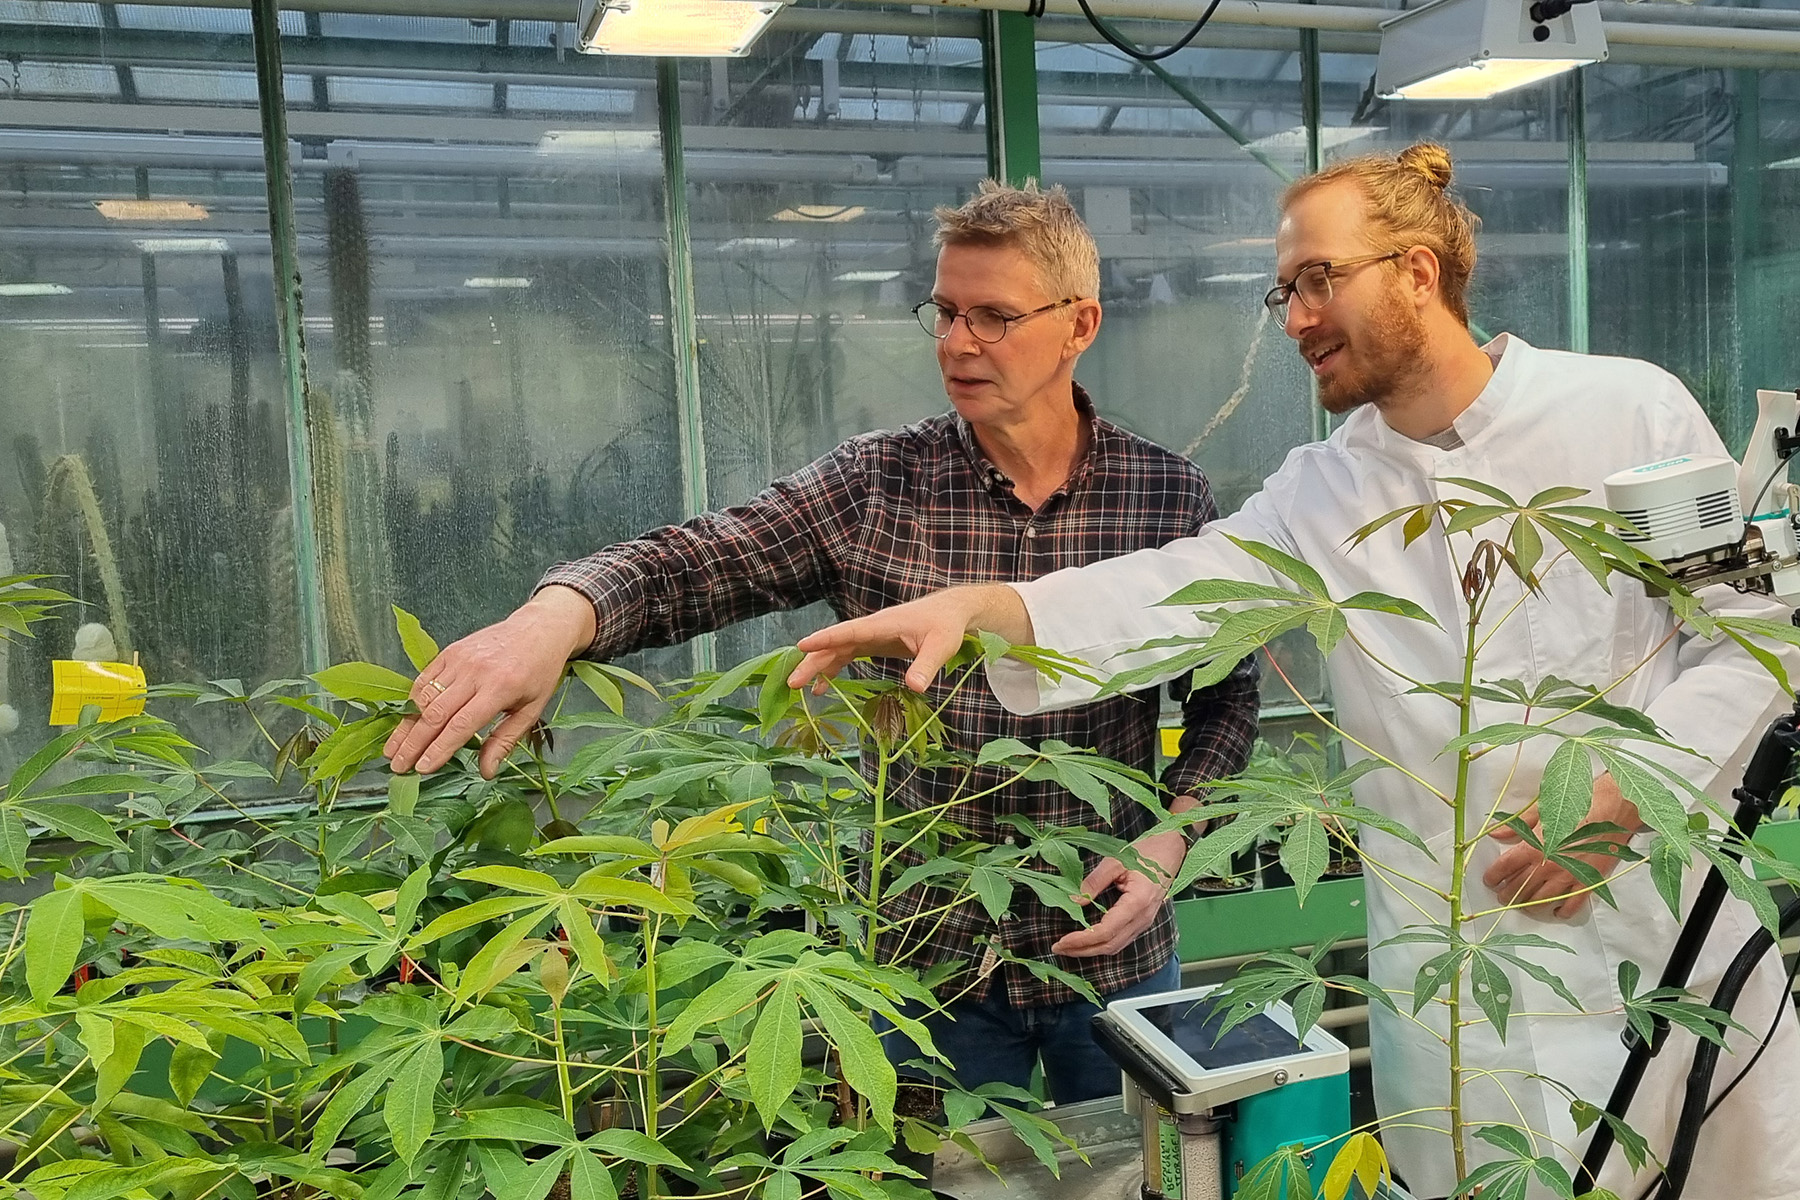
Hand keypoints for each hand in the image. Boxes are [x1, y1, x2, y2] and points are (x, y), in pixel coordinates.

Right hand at [383, 586, 596, 778]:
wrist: (538, 629)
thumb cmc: (539, 672)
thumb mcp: (532, 709)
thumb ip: (505, 740)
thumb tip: (486, 773)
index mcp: (500, 689)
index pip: (461, 725)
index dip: (439, 749)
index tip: (422, 769)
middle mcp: (475, 673)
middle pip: (435, 713)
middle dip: (413, 743)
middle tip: (397, 766)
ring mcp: (459, 659)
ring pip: (424, 696)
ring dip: (406, 726)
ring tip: (393, 750)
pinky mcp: (450, 651)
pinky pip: (424, 679)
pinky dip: (412, 702)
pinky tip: (405, 721)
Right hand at [789, 584, 1030, 693]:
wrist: (951, 613)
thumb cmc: (946, 625)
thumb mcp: (941, 645)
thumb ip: (927, 665)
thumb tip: (915, 687)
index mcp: (881, 625)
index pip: (848, 631)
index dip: (825, 639)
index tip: (802, 646)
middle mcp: (870, 629)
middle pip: (834, 645)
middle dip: (812, 661)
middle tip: (793, 682)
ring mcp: (869, 636)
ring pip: (836, 651)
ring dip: (818, 667)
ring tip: (800, 689)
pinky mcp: (873, 644)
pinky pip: (846, 655)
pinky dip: (832, 670)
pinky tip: (822, 687)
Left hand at [1050, 830, 1184, 957]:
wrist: (1172, 851)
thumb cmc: (1146, 852)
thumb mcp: (1115, 861)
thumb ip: (1094, 882)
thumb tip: (1073, 901)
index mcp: (1137, 903)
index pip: (1105, 931)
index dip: (1082, 940)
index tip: (1062, 941)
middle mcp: (1143, 918)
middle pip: (1110, 945)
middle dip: (1082, 950)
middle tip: (1059, 948)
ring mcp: (1145, 922)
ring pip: (1116, 946)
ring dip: (1091, 950)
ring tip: (1069, 947)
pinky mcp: (1143, 921)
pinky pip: (1122, 940)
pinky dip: (1103, 944)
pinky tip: (1088, 940)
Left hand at [1482, 773, 1640, 918]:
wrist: (1615, 809)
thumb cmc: (1578, 804)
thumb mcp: (1543, 809)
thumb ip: (1518, 825)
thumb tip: (1495, 833)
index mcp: (1536, 846)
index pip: (1506, 867)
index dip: (1493, 876)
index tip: (1488, 881)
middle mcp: (1550, 865)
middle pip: (1520, 888)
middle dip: (1507, 894)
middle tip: (1502, 896)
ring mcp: (1570, 877)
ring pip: (1541, 901)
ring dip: (1528, 905)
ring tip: (1522, 904)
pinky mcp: (1589, 883)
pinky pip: (1571, 906)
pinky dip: (1561, 911)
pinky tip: (1554, 910)